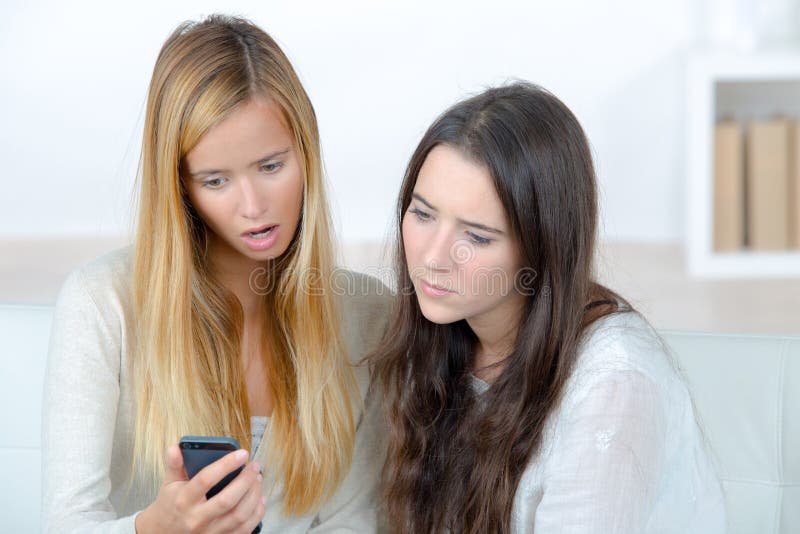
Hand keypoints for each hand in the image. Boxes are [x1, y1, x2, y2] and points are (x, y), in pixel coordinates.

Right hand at [135, 444, 265, 533]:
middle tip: (255, 465)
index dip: (226, 465)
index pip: (206, 479)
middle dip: (246, 480)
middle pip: (227, 500)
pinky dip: (256, 513)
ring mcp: (209, 532)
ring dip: (254, 495)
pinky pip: (244, 529)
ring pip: (239, 515)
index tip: (242, 453)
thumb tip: (176, 447)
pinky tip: (259, 498)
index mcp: (183, 500)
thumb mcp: (169, 484)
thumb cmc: (170, 506)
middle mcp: (197, 519)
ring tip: (258, 478)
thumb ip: (174, 464)